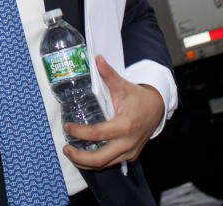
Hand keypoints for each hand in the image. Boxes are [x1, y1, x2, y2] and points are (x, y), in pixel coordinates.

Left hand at [62, 54, 163, 170]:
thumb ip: (108, 74)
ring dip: (86, 162)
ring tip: (71, 152)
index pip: (97, 134)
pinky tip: (84, 154)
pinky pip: (111, 162)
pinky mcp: (130, 155)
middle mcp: (127, 143)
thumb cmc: (138, 97)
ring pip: (105, 164)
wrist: (157, 109)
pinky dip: (96, 161)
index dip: (79, 132)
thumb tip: (97, 58)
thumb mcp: (123, 86)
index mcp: (125, 126)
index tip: (67, 126)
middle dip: (80, 157)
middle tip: (66, 148)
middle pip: (100, 158)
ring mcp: (130, 152)